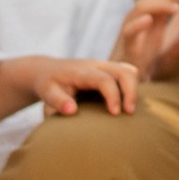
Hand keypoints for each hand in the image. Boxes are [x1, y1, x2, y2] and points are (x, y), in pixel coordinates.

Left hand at [17, 55, 140, 115]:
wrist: (45, 70)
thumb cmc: (47, 85)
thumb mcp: (46, 93)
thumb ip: (58, 101)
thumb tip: (72, 110)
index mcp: (82, 71)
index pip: (105, 80)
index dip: (113, 96)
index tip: (115, 114)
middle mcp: (96, 65)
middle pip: (123, 71)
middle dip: (131, 91)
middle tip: (129, 113)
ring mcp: (104, 66)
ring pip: (128, 71)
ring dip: (133, 89)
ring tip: (130, 110)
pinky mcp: (108, 70)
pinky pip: (127, 73)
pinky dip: (131, 86)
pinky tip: (127, 103)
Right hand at [115, 0, 178, 80]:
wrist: (130, 80)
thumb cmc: (150, 57)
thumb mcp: (169, 36)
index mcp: (153, 13)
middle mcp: (141, 16)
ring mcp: (132, 29)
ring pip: (142, 6)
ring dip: (161, 5)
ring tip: (177, 9)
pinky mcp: (126, 46)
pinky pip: (128, 30)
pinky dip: (138, 24)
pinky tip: (148, 20)